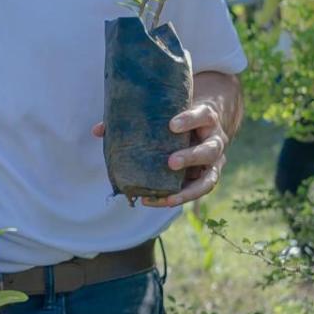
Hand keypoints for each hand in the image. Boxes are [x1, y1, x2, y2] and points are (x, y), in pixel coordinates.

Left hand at [90, 82, 232, 207]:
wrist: (204, 123)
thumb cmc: (178, 115)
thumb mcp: (166, 112)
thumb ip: (137, 118)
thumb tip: (99, 130)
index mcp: (206, 118)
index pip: (203, 115)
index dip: (189, 120)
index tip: (171, 125)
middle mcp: (214, 140)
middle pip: (210, 149)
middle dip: (191, 157)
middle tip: (170, 162)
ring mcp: (214, 161)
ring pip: (209, 177)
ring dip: (188, 189)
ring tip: (166, 197)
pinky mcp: (208, 176)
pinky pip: (199, 191)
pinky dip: (182, 198)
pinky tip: (161, 202)